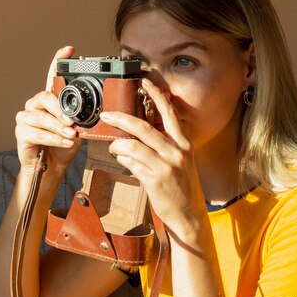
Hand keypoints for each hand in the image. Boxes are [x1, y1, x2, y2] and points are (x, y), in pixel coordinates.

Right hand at [15, 46, 81, 173]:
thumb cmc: (64, 146)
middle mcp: (36, 104)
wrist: (52, 168)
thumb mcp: (79, 130)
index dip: (59, 61)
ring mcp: (26, 117)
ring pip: (42, 117)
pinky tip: (65, 142)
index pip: (53, 76)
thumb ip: (83, 119)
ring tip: (71, 135)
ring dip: (58, 127)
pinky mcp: (21, 132)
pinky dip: (53, 139)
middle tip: (72, 122)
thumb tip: (100, 113)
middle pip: (45, 97)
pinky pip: (37, 133)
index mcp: (51, 100)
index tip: (69, 50)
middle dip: (60, 110)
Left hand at [101, 79, 206, 241]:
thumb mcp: (180, 162)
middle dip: (121, 118)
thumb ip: (165, 146)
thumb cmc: (182, 188)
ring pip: (133, 146)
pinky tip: (121, 159)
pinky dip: (123, 160)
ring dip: (118, 145)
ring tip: (113, 146)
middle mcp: (176, 152)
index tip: (144, 82)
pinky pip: (132, 164)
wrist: (189, 215)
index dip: (156, 95)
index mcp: (183, 144)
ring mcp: (166, 166)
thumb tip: (140, 134)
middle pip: (144, 128)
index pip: (169, 113)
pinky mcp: (155, 181)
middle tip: (107, 114)